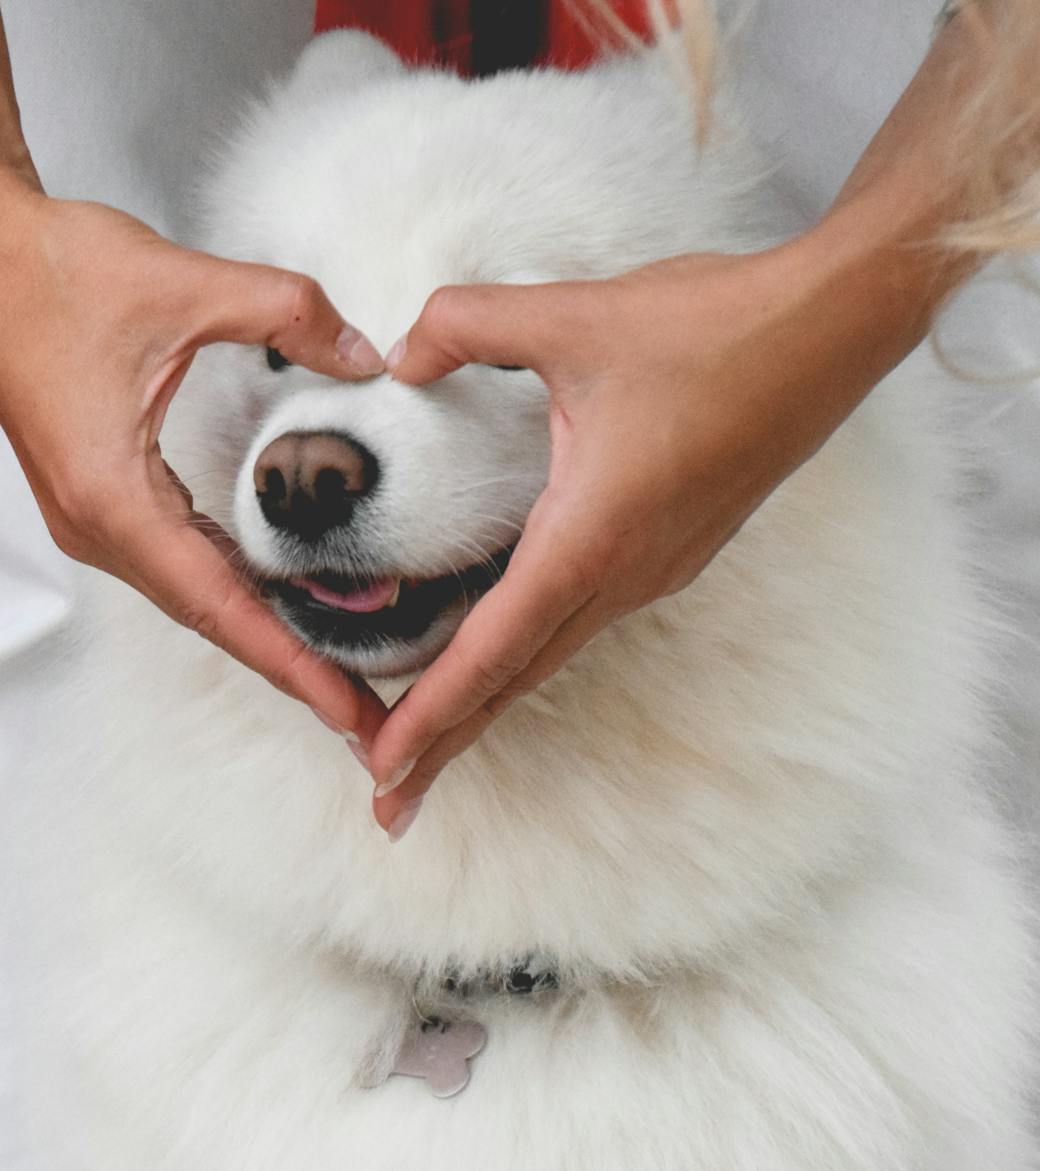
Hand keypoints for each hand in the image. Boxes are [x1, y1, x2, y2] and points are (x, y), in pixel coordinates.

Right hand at [0, 194, 392, 750]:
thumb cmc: (59, 269)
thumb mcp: (188, 283)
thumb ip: (290, 315)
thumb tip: (367, 358)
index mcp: (112, 496)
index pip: (219, 604)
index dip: (291, 663)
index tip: (348, 713)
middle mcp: (93, 524)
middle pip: (207, 617)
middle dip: (289, 666)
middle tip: (368, 716)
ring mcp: (85, 514)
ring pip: (187, 593)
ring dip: (257, 631)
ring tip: (334, 670)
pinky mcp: (89, 493)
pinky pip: (168, 559)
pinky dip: (225, 585)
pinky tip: (272, 594)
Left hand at [365, 241, 933, 835]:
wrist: (836, 326)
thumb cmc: (716, 326)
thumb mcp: (572, 315)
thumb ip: (465, 326)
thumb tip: (398, 355)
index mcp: (592, 537)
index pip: (491, 648)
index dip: (431, 713)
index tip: (383, 768)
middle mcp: (625, 572)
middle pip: (514, 679)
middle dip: (445, 742)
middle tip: (389, 805)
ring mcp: (654, 567)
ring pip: (549, 654)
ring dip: (484, 703)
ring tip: (427, 748)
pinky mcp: (672, 548)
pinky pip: (580, 620)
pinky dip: (523, 655)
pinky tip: (495, 656)